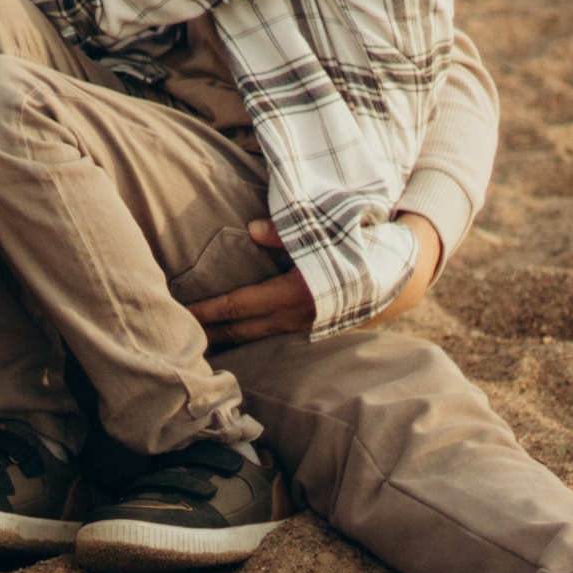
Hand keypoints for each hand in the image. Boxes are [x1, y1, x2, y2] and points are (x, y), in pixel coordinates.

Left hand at [189, 213, 445, 345]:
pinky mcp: (309, 328)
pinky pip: (268, 335)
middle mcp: (297, 317)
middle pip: (239, 331)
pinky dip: (244, 336)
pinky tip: (227, 338)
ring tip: (189, 342)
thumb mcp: (333, 230)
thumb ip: (289, 231)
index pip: (238, 306)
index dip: (206, 311)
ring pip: (253, 337)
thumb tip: (249, 230)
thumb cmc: (363, 244)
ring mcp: (304, 327)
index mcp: (297, 293)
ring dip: (223, 339)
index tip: (177, 313)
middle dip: (205, 333)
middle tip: (165, 336)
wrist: (407, 275)